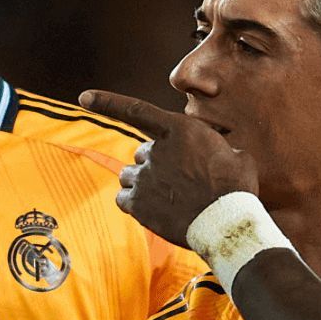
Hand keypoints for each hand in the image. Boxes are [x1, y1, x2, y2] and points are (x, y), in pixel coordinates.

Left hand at [77, 90, 259, 248]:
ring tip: (169, 198)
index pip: (136, 111)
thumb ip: (212, 147)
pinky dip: (135, 204)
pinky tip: (156, 211)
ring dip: (143, 184)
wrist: (226, 222)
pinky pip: (123, 199)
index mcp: (178, 129)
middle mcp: (155, 150)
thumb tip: (215, 154)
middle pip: (141, 153)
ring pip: (130, 176)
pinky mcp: (137, 203)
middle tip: (179, 182)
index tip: (83, 97)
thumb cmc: (237, 188)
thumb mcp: (234, 153)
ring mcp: (143, 177)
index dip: (107, 103)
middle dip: (155, 164)